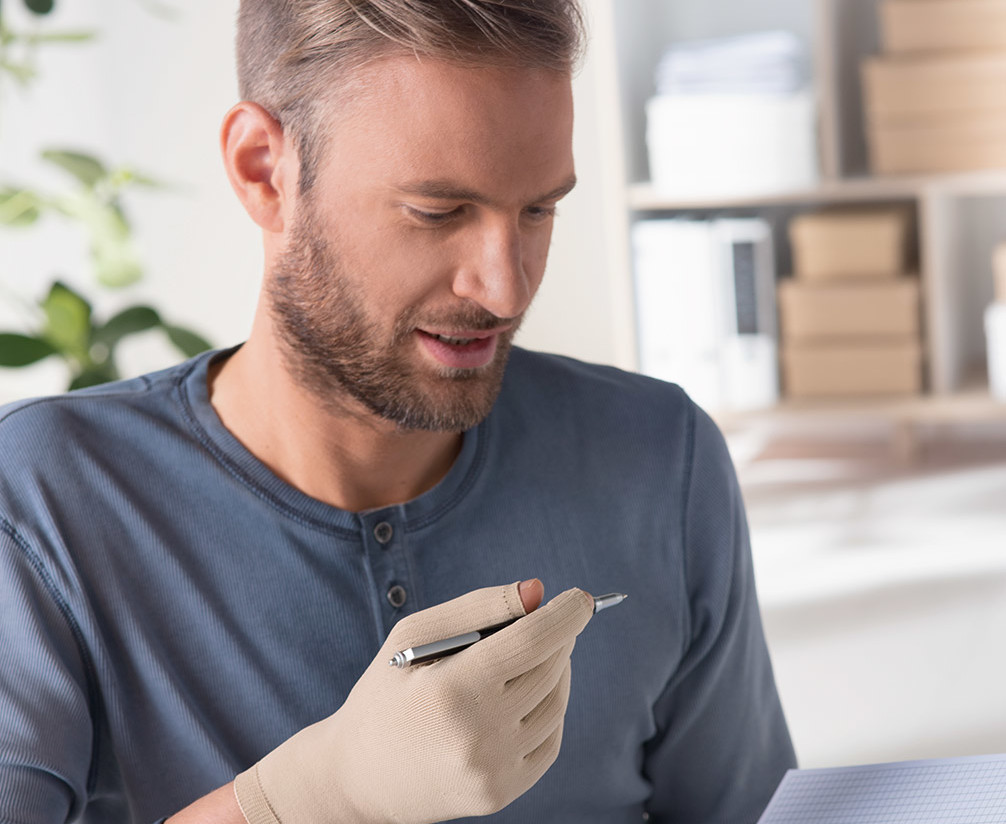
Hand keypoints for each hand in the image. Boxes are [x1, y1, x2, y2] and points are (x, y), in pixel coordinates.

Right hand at [234, 580, 593, 823]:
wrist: (359, 775)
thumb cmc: (387, 691)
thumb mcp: (415, 635)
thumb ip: (478, 607)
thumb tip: (538, 591)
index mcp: (451, 690)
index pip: (531, 642)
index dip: (565, 615)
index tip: (582, 598)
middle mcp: (477, 736)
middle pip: (549, 670)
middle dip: (558, 638)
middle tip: (550, 622)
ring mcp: (492, 771)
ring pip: (557, 704)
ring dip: (557, 671)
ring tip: (535, 657)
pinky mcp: (501, 794)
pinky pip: (551, 740)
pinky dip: (550, 710)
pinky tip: (527, 696)